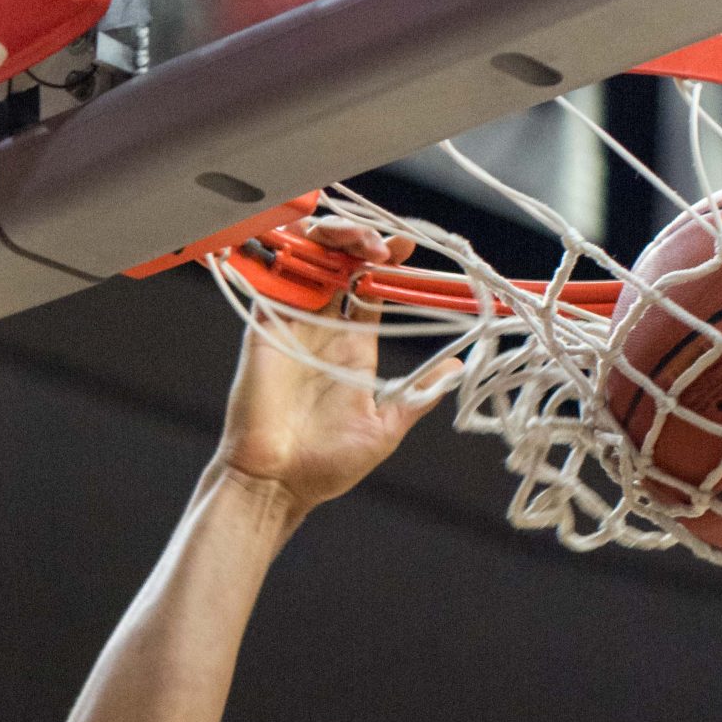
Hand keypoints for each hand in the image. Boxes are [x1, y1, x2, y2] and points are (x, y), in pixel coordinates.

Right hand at [212, 218, 455, 520]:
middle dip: (360, 239)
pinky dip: (290, 253)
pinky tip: (315, 247)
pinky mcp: (263, 326)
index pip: (369, 286)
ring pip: (307, 258)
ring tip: (361, 242)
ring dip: (333, 238)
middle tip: (383, 245)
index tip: (406, 246)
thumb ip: (418, 395)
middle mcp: (322, 328)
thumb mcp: (385, 427)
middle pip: (339, 261)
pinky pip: (273, 277)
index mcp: (353, 346)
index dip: (386, 260)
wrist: (277, 483)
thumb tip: (457, 370)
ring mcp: (292, 323)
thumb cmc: (327, 465)